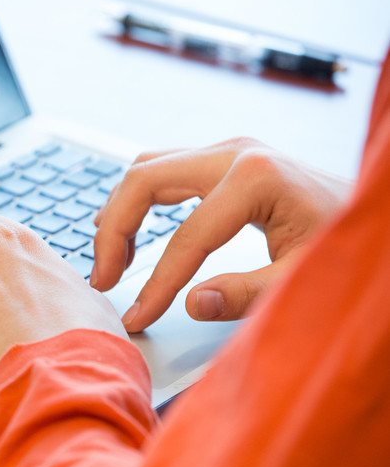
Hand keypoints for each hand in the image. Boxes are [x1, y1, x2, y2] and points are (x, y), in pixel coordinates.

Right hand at [89, 137, 350, 332]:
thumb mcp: (305, 276)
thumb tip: (192, 303)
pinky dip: (137, 199)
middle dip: (114, 233)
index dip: (156, 284)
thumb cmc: (350, 242)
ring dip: (120, 212)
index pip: (185, 237)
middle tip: (104, 281)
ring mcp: (228, 148)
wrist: (380, 212)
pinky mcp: (224, 157)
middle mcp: (234, 151)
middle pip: (142, 181)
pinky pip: (162, 168)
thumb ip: (250, 293)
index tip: (137, 317)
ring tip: (111, 260)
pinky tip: (130, 231)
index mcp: (255, 177)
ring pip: (145, 168)